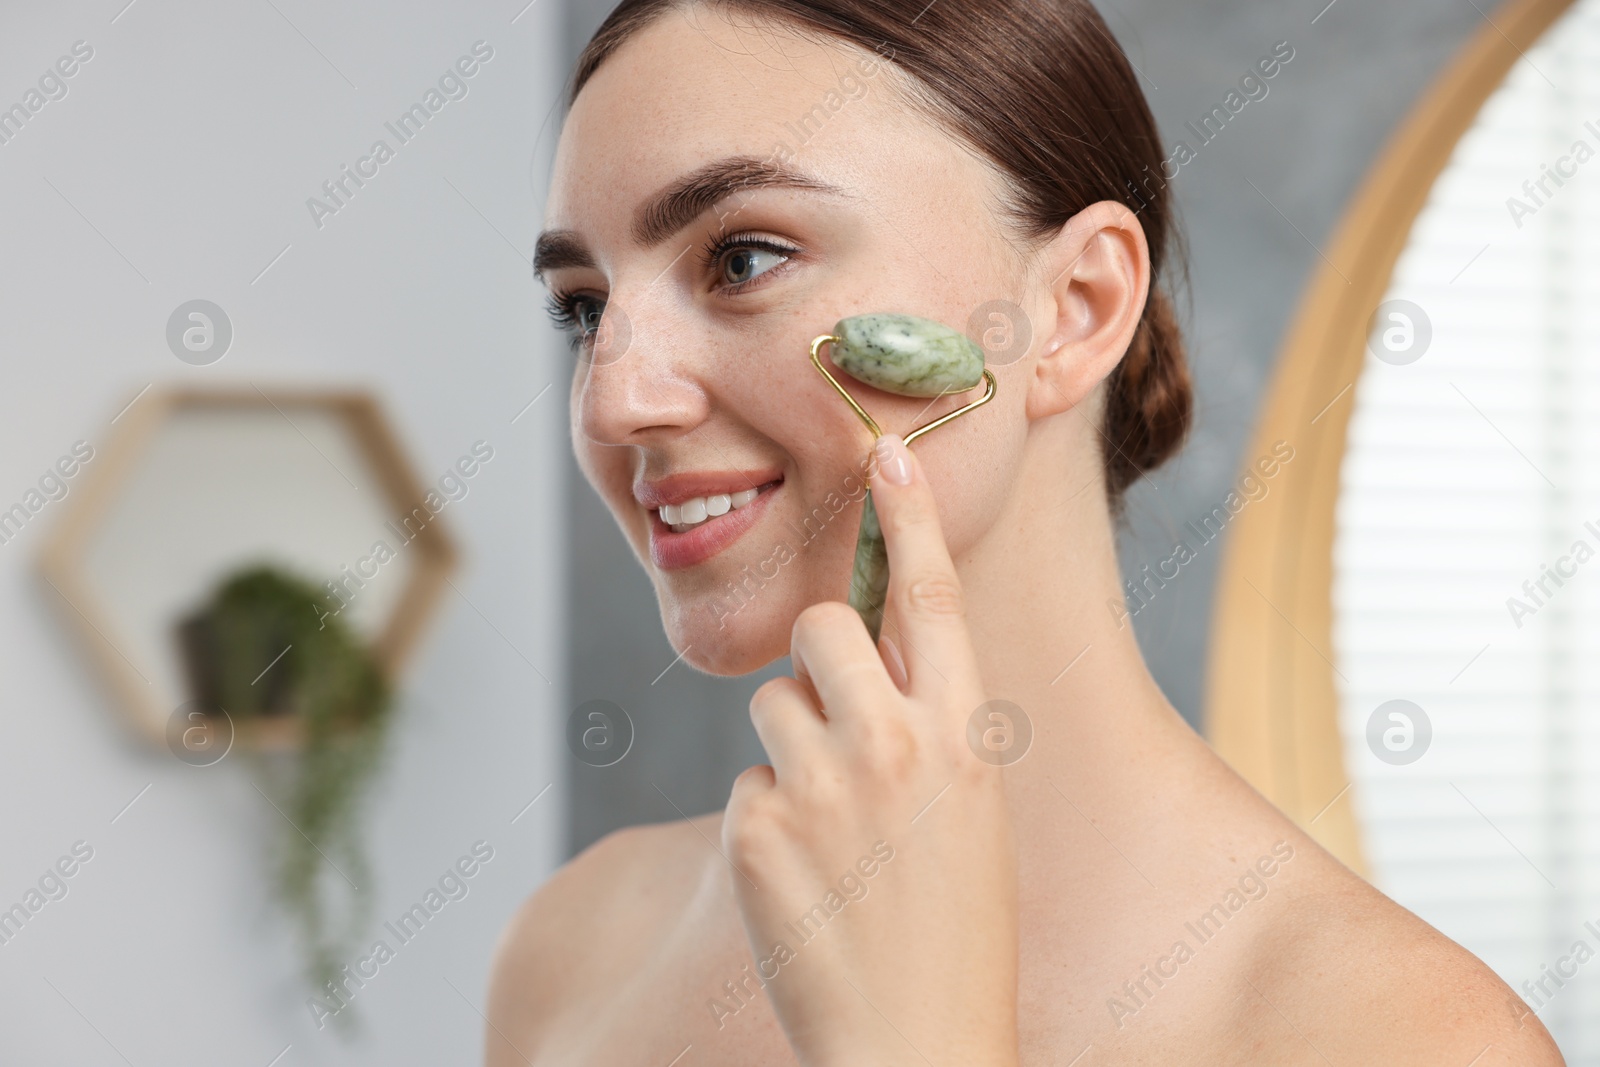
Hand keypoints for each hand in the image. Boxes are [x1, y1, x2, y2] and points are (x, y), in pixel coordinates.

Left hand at [722, 432, 1019, 1066]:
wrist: (915, 1049)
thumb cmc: (956, 933)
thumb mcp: (972, 813)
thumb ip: (929, 727)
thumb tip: (862, 660)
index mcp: (967, 736)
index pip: (933, 598)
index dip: (910, 520)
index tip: (885, 453)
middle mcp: (896, 744)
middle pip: (823, 628)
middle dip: (820, 664)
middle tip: (840, 731)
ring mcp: (821, 785)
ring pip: (771, 705)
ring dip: (792, 753)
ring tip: (833, 836)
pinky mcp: (756, 827)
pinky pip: (748, 783)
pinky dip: (768, 823)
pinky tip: (806, 884)